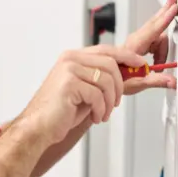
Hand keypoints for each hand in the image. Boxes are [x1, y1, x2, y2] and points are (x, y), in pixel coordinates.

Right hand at [19, 45, 146, 144]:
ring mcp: (69, 69)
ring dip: (110, 101)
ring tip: (102, 113)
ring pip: (106, 80)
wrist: (38, 127)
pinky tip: (94, 116)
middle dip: (119, 86)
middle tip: (115, 103)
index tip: (139, 64)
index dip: (126, 56)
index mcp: (73, 57)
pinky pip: (98, 95)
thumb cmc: (59, 111)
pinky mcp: (69, 83)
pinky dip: (100, 109)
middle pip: (110, 64)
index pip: (106, 50)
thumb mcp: (84, 90)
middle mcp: (70, 59)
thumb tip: (126, 74)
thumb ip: (100, 78)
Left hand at [122, 0, 177, 94]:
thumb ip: (157, 81)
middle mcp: (136, 40)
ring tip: (159, 64)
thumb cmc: (116, 78)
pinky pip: (155, 41)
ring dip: (163, 50)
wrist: (107, 77)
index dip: (165, 19)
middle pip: (155, 23)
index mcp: (134, 46)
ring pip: (158, 36)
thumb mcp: (137, 83)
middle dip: (165, 11)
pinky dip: (160, 50)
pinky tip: (158, 61)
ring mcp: (137, 41)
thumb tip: (172, 81)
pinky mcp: (139, 44)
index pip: (153, 30)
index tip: (173, 9)